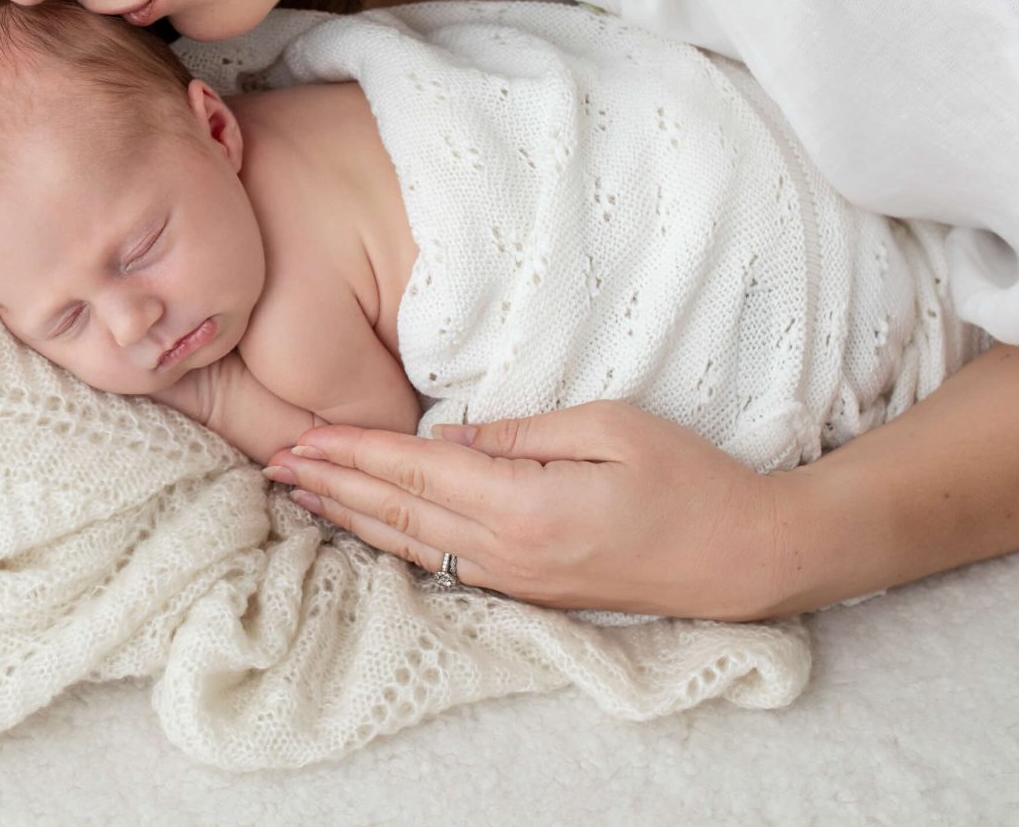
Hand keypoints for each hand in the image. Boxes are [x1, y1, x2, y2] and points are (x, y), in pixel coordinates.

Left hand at [263, 400, 790, 620]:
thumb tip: (446, 437)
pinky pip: (442, 566)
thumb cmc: (690, 479)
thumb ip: (520, 434)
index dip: (352, 451)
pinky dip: (393, 544)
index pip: (414, 472)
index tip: (301, 435)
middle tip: (274, 462)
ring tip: (300, 497)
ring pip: (411, 546)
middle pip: (398, 513)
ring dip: (350, 519)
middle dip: (331, 485)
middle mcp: (508, 552)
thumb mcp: (610, 427)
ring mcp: (518, 579)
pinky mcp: (531, 591)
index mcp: (523, 505)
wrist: (745, 559)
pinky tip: (368, 533)